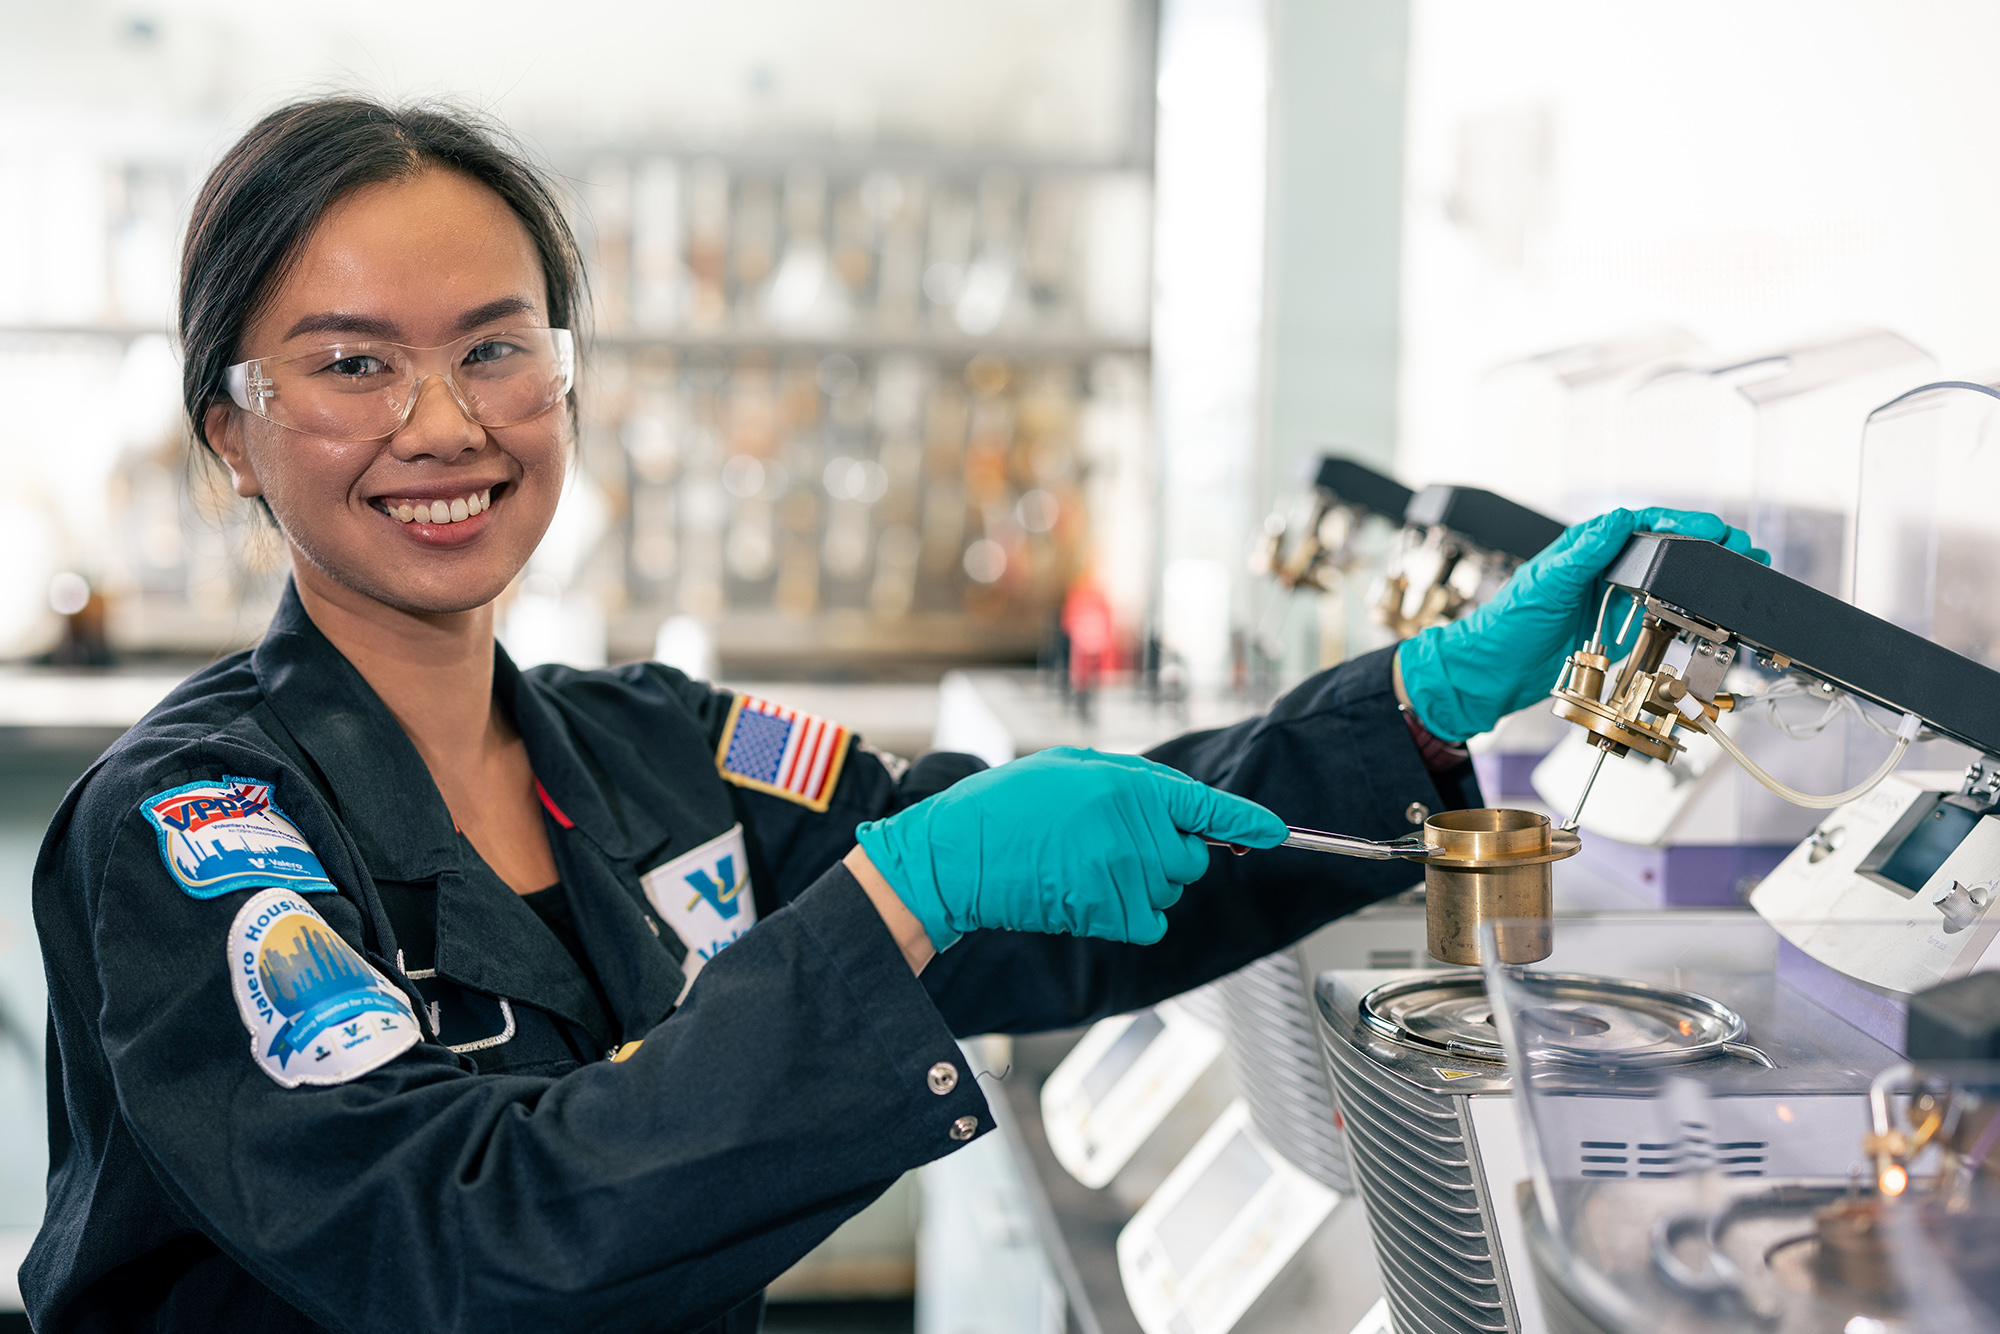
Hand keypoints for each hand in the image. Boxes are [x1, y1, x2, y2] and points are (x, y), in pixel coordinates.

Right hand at [853, 747, 1286, 951]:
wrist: (957, 855)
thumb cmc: (1006, 806)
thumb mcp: (1069, 766)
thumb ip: (1131, 781)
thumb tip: (1180, 804)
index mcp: (1126, 785)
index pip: (1206, 807)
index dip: (1247, 822)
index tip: (1275, 832)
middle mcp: (1132, 831)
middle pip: (1190, 859)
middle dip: (1169, 856)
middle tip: (1116, 846)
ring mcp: (1121, 876)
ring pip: (1167, 893)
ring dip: (1142, 886)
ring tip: (1085, 867)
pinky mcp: (1106, 914)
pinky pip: (1148, 924)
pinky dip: (1130, 918)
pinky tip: (1089, 897)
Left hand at [1395, 507, 1767, 741]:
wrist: (1491, 672)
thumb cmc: (1507, 623)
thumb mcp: (1545, 581)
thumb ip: (1583, 551)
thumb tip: (1619, 520)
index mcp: (1587, 547)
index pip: (1643, 524)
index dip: (1682, 523)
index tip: (1714, 529)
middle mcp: (1604, 567)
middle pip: (1666, 548)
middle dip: (1706, 546)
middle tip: (1742, 549)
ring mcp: (1614, 598)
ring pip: (1671, 580)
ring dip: (1706, 577)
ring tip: (1741, 572)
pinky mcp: (1619, 629)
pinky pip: (1662, 615)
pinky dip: (1691, 612)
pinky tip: (1714, 611)